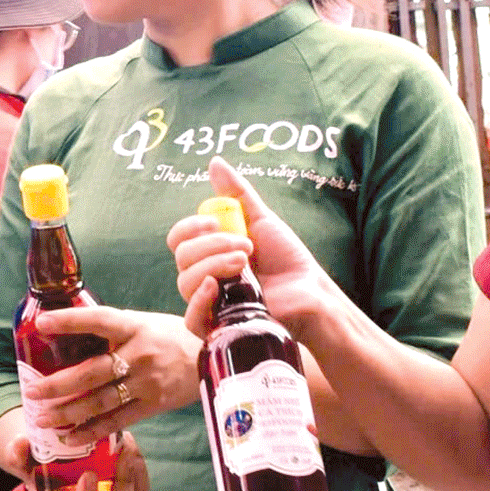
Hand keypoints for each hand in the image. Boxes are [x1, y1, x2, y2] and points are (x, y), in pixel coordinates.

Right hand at [0, 422, 149, 490]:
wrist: (53, 460)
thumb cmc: (35, 466)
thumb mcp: (22, 460)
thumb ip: (16, 454)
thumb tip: (19, 443)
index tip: (88, 474)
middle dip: (123, 485)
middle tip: (120, 454)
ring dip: (134, 472)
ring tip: (125, 442)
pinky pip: (141, 485)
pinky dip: (138, 463)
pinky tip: (127, 441)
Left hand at [20, 307, 201, 443]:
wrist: (216, 356)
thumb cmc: (172, 336)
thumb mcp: (145, 321)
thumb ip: (113, 327)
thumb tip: (71, 325)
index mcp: (134, 326)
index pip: (97, 320)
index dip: (69, 321)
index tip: (41, 323)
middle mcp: (139, 354)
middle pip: (92, 371)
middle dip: (57, 384)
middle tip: (31, 393)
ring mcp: (147, 382)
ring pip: (100, 400)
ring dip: (68, 412)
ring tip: (42, 419)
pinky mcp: (154, 404)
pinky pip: (117, 421)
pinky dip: (91, 431)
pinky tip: (69, 437)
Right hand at [169, 158, 333, 330]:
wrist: (310, 292)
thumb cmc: (288, 259)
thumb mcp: (261, 220)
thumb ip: (236, 195)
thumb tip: (214, 162)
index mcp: (209, 253)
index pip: (179, 239)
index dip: (190, 227)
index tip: (215, 222)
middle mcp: (204, 277)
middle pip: (181, 258)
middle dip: (212, 245)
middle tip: (246, 247)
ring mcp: (209, 303)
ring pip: (185, 282)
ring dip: (213, 265)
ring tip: (245, 263)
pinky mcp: (218, 328)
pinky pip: (191, 319)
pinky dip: (199, 301)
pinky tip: (216, 287)